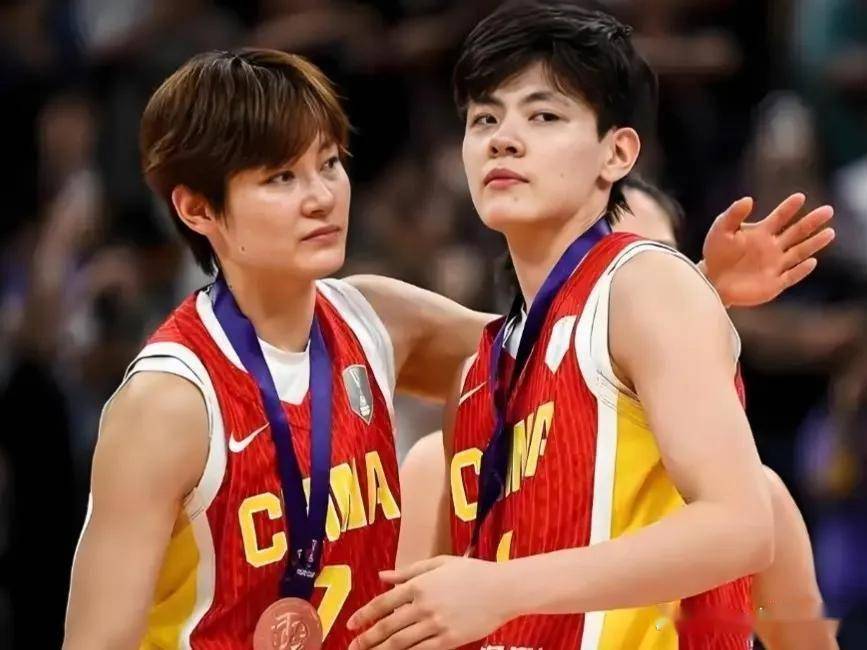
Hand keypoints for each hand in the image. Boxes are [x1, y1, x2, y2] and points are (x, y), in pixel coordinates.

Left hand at [347, 556, 510, 648]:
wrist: (503, 589)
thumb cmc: (472, 572)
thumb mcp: (439, 564)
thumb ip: (408, 571)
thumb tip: (383, 576)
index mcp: (418, 585)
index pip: (382, 603)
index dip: (364, 615)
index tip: (351, 625)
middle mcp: (423, 606)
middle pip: (387, 627)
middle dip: (366, 639)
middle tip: (353, 647)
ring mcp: (436, 625)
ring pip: (400, 643)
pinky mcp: (449, 640)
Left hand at [701, 193, 833, 306]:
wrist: (712, 280)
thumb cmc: (716, 253)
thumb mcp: (720, 231)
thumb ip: (732, 215)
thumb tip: (748, 199)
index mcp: (762, 233)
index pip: (779, 217)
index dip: (788, 208)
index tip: (799, 197)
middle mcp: (773, 247)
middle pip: (796, 232)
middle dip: (811, 222)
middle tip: (828, 210)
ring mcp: (775, 265)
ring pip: (799, 253)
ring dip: (814, 244)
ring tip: (830, 232)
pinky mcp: (774, 284)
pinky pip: (791, 276)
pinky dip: (801, 270)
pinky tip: (811, 262)